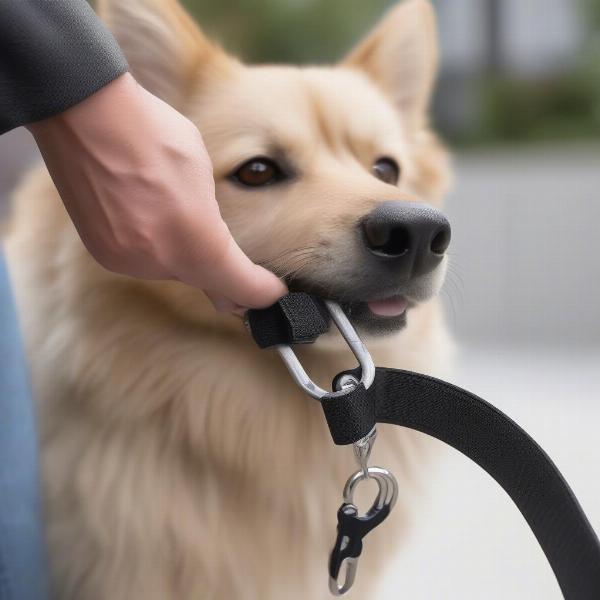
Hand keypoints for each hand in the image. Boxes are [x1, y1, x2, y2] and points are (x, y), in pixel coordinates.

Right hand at [27, 73, 286, 312]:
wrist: (83, 113)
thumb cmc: (153, 134)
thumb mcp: (203, 176)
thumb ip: (214, 227)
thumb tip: (214, 250)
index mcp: (197, 241)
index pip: (243, 288)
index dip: (264, 293)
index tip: (274, 293)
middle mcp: (161, 262)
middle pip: (207, 282)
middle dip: (225, 273)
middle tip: (243, 268)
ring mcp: (128, 261)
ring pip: (174, 270)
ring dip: (185, 255)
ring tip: (175, 211)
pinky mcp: (104, 254)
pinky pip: (145, 261)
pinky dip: (155, 247)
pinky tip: (150, 215)